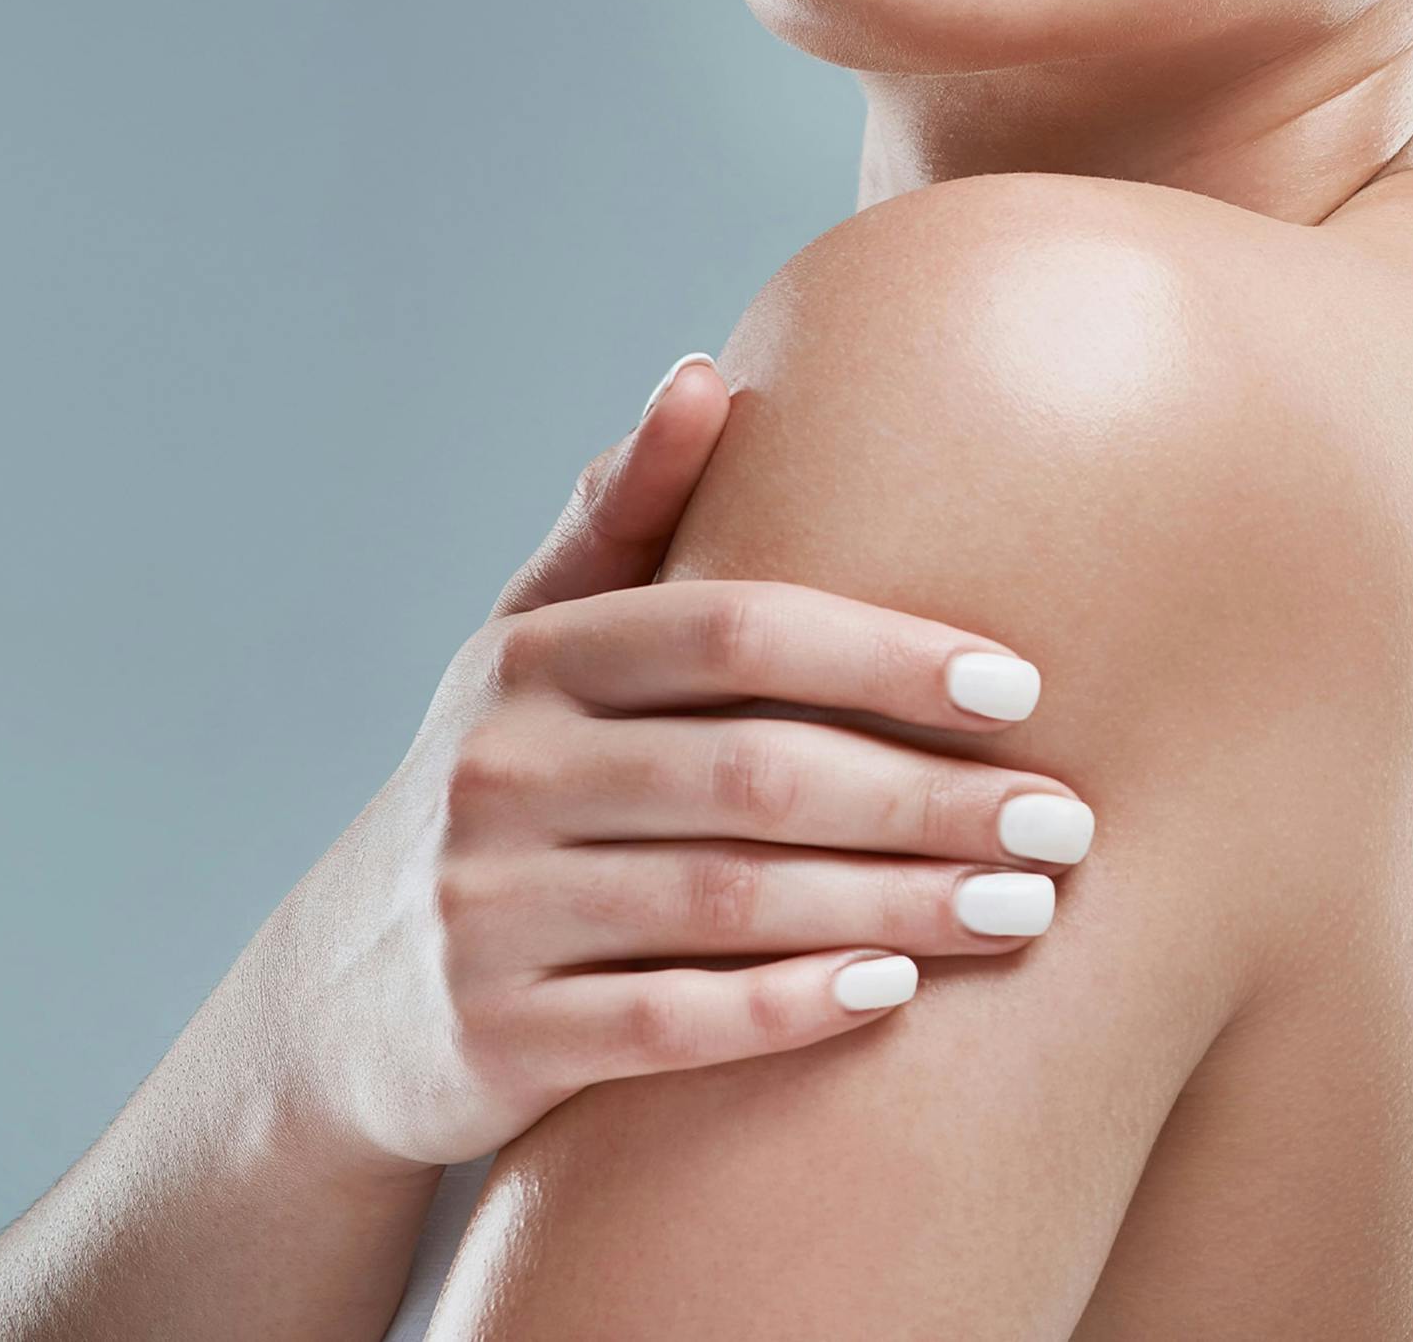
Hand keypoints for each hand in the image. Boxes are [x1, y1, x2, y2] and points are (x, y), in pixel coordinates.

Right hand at [255, 355, 1096, 1172]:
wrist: (347, 989)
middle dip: (930, 797)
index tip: (1019, 683)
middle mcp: (501, 771)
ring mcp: (489, 909)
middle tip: (1065, 823)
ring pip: (731, 901)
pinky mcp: (493, 1038)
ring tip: (1026, 908)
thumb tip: (704, 374)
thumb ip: (624, 511)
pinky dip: (789, 1005)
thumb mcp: (537, 636)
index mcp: (534, 656)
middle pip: (757, 773)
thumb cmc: (508, 772)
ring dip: (898, 904)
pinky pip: (670, 1025)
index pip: (735, 630)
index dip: (884, 653)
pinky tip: (898, 989)